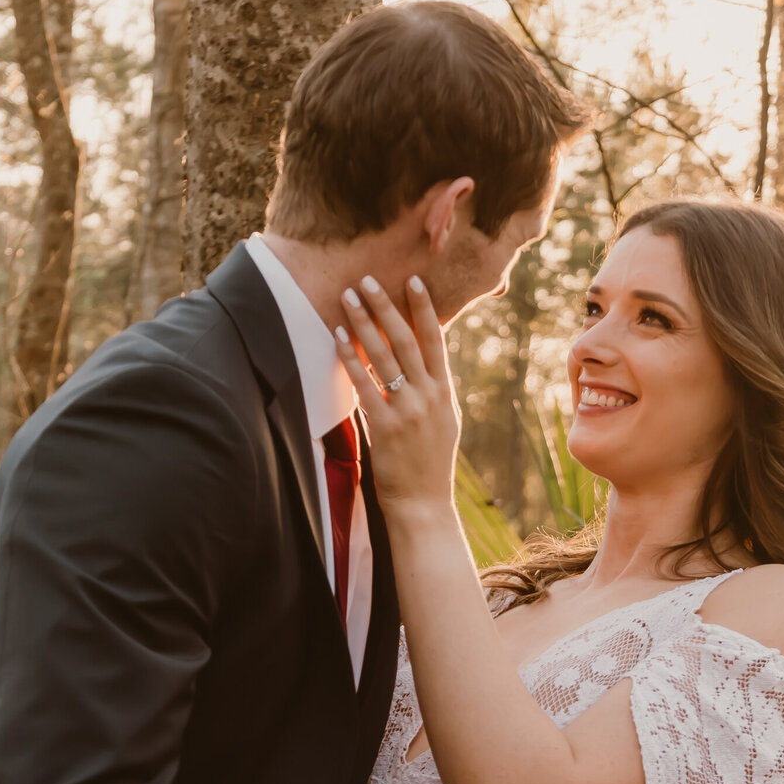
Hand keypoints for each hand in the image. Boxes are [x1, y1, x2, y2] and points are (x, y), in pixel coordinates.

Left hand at [335, 275, 460, 515]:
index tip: (413, 280)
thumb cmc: (430, 464)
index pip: (435, 340)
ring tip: (348, 297)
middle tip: (368, 279)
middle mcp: (429, 396)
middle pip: (406, 339)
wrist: (424, 504)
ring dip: (364, 323)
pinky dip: (351, 358)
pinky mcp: (386, 426)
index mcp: (445, 392)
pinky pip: (365, 384)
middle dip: (386, 305)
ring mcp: (409, 410)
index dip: (423, 308)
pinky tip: (338, 338)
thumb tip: (425, 365)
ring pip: (384, 356)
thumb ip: (435, 392)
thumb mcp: (444, 422)